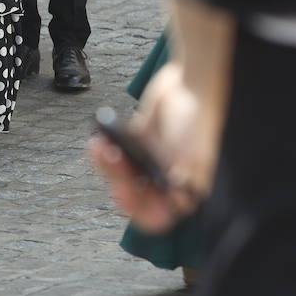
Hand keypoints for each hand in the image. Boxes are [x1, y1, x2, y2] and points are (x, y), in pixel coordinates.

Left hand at [88, 62, 213, 232]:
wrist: (188, 80)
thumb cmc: (197, 117)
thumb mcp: (195, 154)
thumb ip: (184, 178)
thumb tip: (177, 201)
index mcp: (184, 189)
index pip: (160, 215)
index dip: (140, 210)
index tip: (123, 196)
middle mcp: (166, 179)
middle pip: (135, 195)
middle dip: (118, 180)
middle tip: (110, 160)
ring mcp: (150, 161)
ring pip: (122, 175)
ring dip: (107, 165)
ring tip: (98, 148)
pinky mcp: (137, 143)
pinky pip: (116, 154)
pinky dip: (104, 149)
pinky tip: (98, 139)